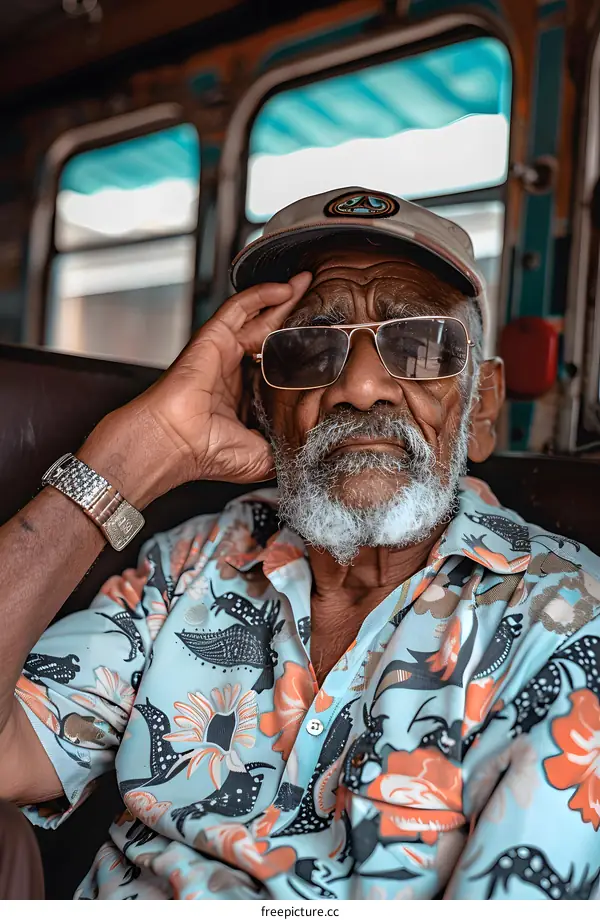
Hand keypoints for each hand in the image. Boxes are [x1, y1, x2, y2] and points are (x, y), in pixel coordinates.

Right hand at [83, 274, 311, 503]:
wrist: (176, 442)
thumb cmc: (208, 453)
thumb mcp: (262, 458)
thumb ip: (287, 448)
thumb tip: (312, 445)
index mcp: (246, 399)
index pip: (279, 368)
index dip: (303, 355)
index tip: (329, 345)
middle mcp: (235, 373)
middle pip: (272, 336)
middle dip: (296, 318)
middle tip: (322, 301)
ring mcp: (224, 352)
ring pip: (259, 317)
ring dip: (284, 299)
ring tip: (309, 282)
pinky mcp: (213, 336)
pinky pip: (240, 307)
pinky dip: (262, 294)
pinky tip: (286, 287)